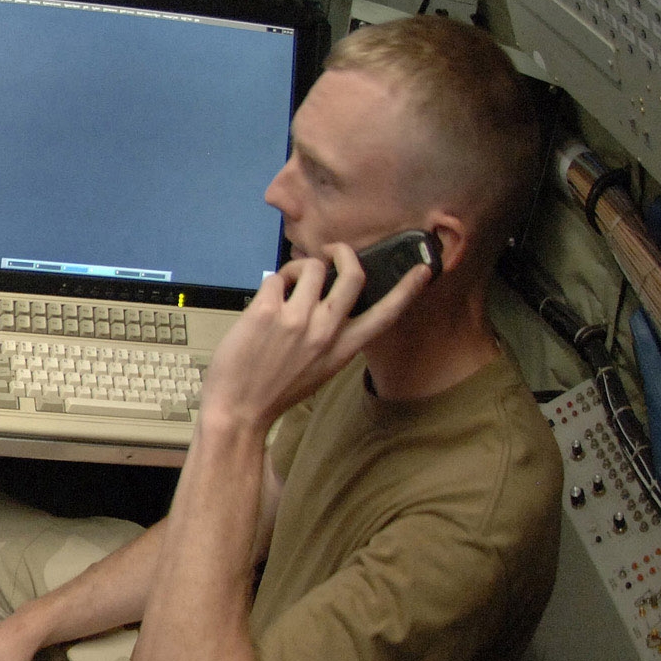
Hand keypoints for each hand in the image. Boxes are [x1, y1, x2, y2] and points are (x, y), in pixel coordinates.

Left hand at [199, 241, 428, 433]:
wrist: (237, 410)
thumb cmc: (274, 391)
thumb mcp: (319, 370)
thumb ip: (331, 340)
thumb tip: (328, 303)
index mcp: (343, 350)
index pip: (385, 315)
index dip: (407, 290)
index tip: (423, 270)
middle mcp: (326, 332)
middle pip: (352, 276)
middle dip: (343, 252)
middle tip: (332, 250)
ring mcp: (297, 321)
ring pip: (312, 267)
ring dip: (299, 266)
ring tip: (287, 282)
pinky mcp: (266, 313)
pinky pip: (275, 277)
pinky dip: (272, 282)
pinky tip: (265, 299)